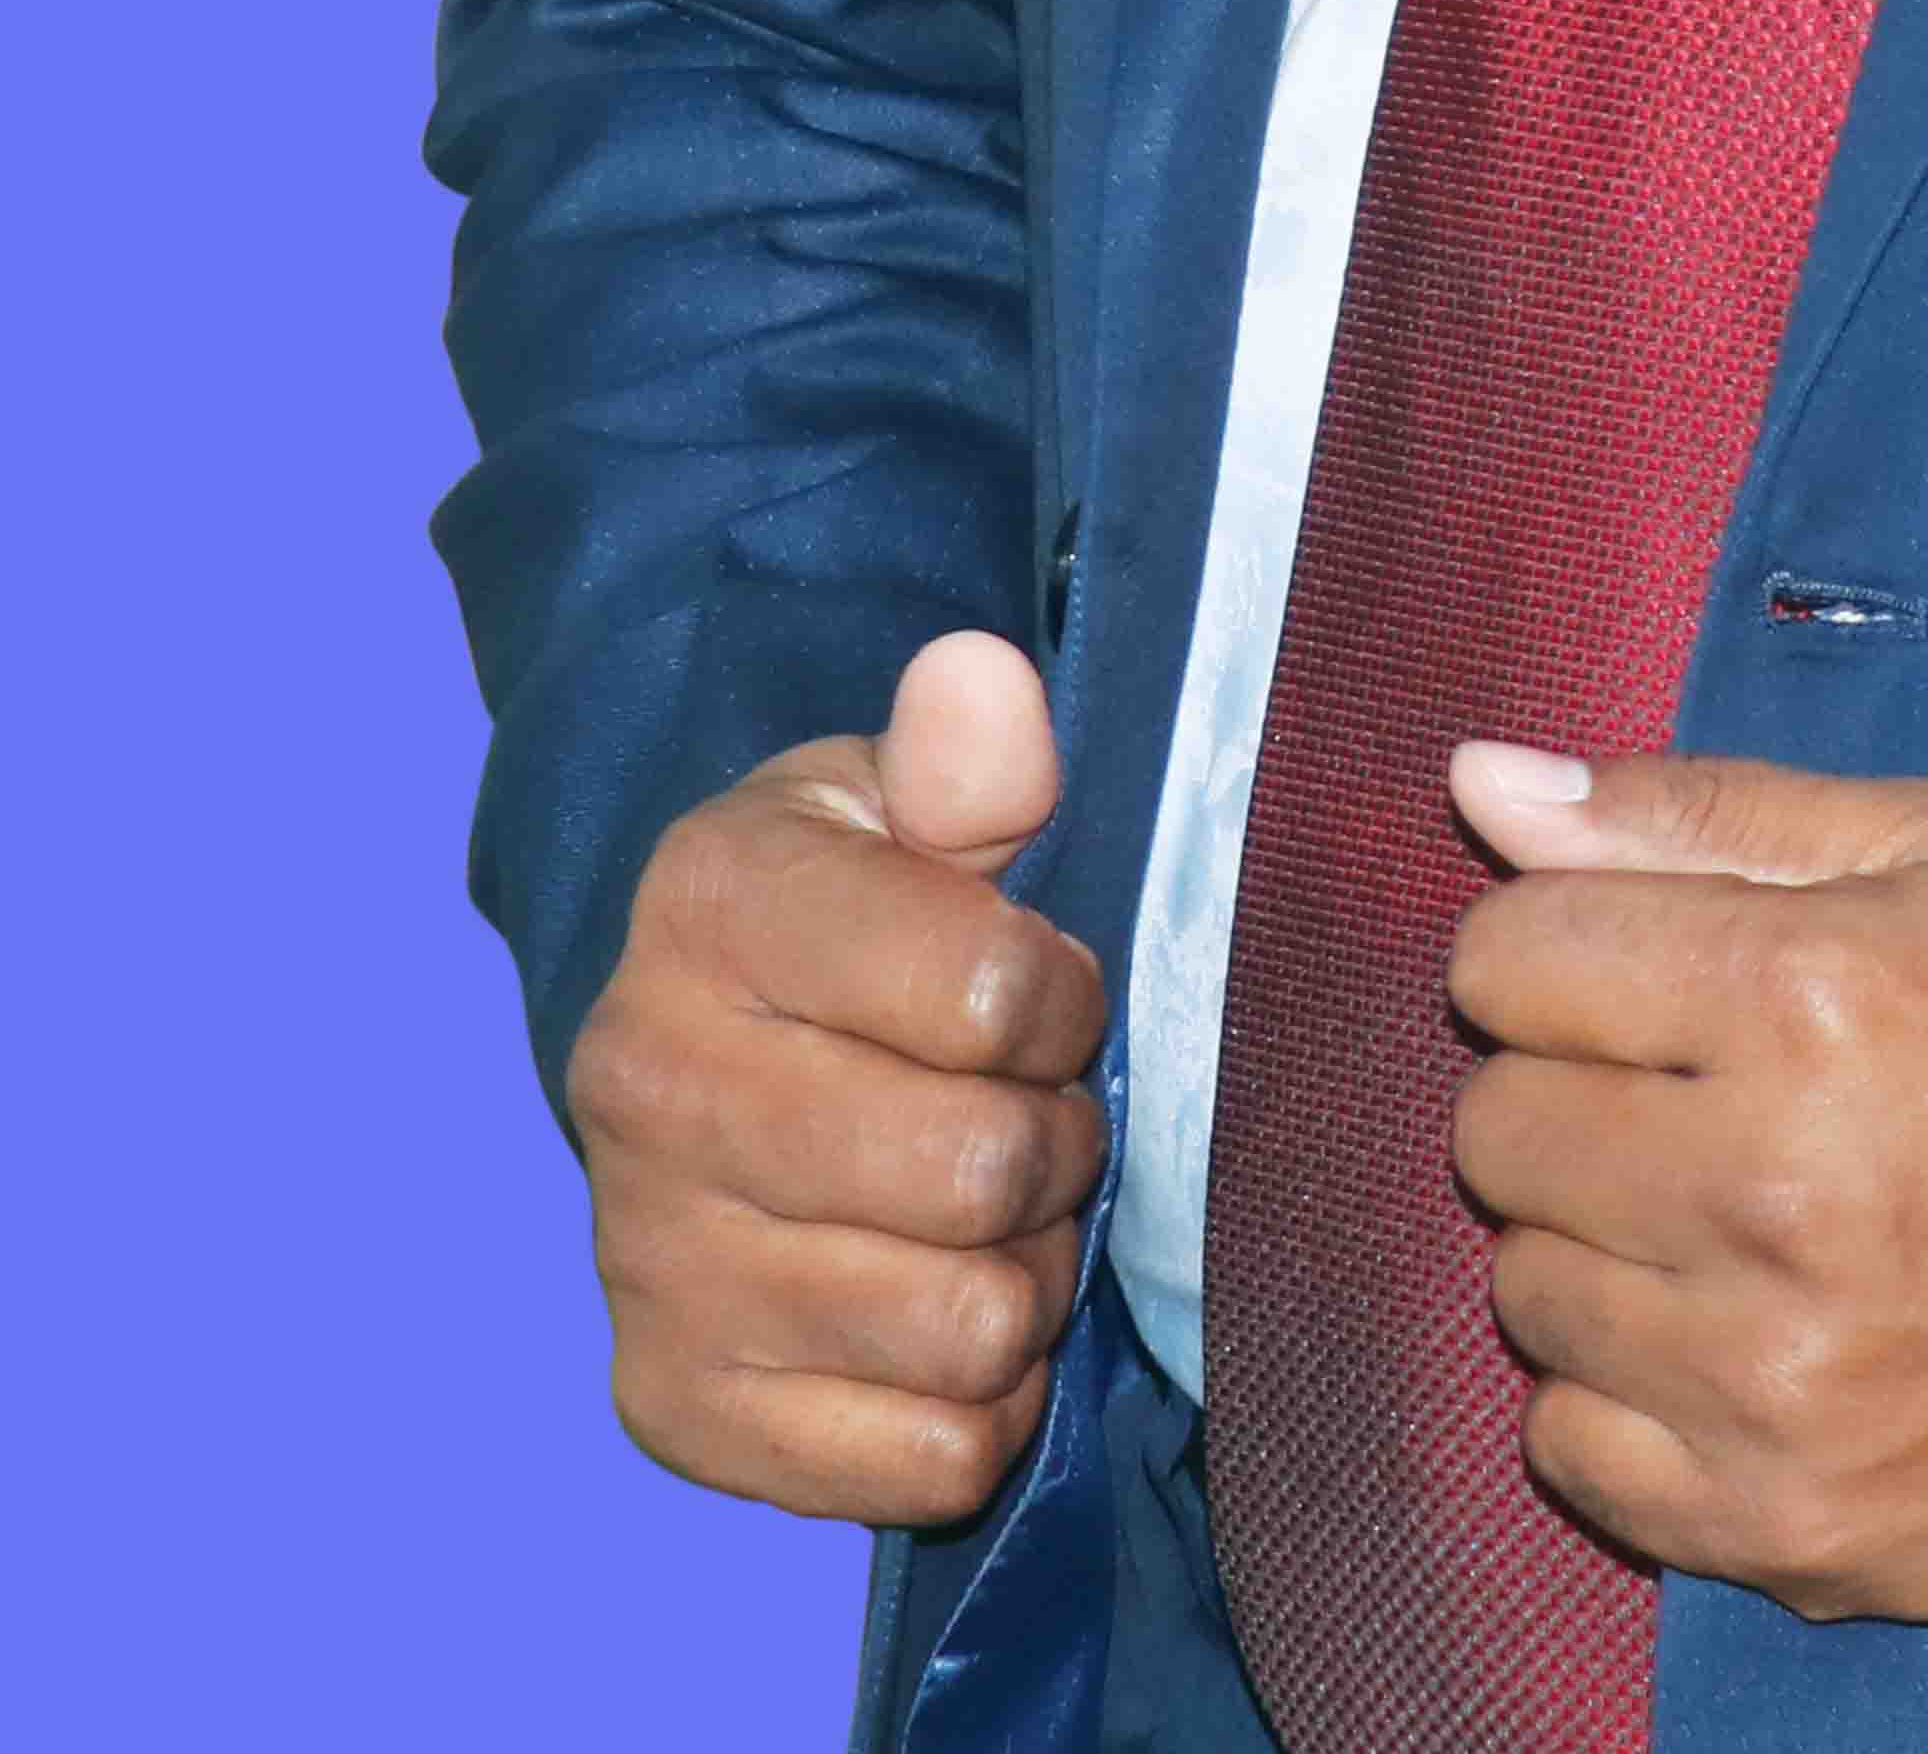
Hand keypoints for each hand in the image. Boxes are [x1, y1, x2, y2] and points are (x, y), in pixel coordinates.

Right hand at [566, 629, 1108, 1526]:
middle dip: (1054, 1145)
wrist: (715, 1047)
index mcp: (709, 904)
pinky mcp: (671, 1408)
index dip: (1064, 1002)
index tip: (1044, 992)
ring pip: (968, 1329)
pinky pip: (925, 1463)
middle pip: (980, 1175)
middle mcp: (646, 1083)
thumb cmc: (857, 907)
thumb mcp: (909, 799)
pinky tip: (943, 1316)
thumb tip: (983, 682)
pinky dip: (980, 1407)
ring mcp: (647, 1261)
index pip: (991, 995)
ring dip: (1029, 1278)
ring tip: (992, 1216)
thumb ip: (972, 754)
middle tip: (1031, 1115)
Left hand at [1446, 746, 1927, 1626]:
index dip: (1561, 950)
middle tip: (1698, 1101)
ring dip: (1602, 1245)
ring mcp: (1764, 1382)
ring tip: (1733, 1222)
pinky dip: (1626, 1395)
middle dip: (1575, 1092)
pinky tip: (1733, 1343)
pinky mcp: (1773, 1522)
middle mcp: (1764, 1195)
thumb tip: (1480, 782)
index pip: (1505, 958)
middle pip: (1493, 1129)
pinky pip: (1569, 1446)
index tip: (1643, 977)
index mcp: (1806, 998)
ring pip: (1524, 1291)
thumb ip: (1702, 812)